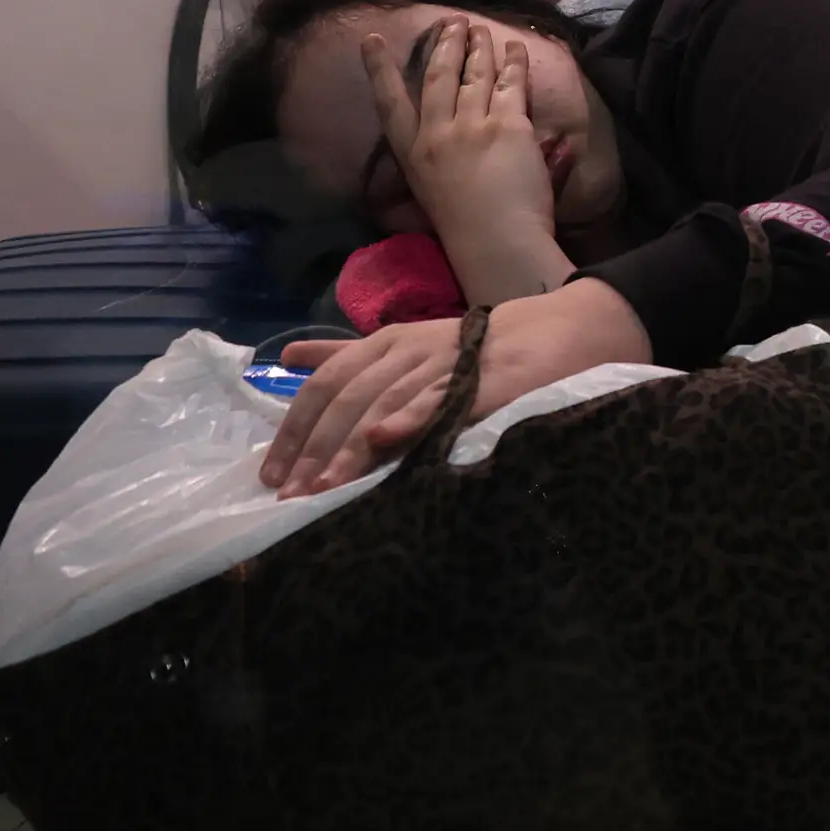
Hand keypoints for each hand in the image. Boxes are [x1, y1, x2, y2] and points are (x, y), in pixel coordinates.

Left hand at [258, 277, 650, 497]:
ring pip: (388, 402)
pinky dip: (413, 416)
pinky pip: (445, 399)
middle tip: (291, 497)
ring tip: (326, 487)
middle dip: (317, 450)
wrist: (557, 333)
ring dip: (352, 447)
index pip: (328, 383)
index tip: (272, 474)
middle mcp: (411, 350)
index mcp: (387, 342)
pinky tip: (387, 438)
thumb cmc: (475, 349)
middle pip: (350, 398)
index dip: (297, 428)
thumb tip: (287, 358)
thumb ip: (348, 355)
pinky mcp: (489, 382)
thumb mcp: (405, 346)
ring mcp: (450, 365)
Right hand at [362, 20, 563, 301]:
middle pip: (437, 77)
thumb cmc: (468, 228)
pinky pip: (510, 84)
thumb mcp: (432, 190)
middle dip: (443, 44)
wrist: (495, 242)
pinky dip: (513, 62)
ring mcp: (471, 126)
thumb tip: (445, 141)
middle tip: (450, 21)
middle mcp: (437, 134)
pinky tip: (514, 47)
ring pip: (474, 73)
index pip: (390, 103)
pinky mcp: (507, 125)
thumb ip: (435, 161)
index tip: (371, 39)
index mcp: (413, 154)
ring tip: (480, 28)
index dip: (379, 69)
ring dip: (478, 46)